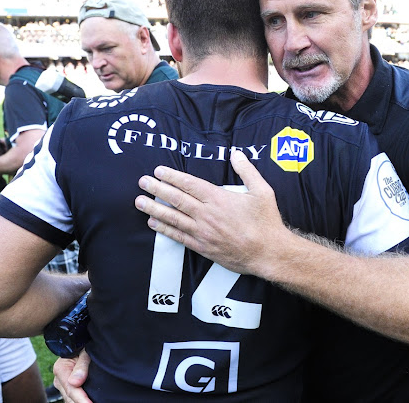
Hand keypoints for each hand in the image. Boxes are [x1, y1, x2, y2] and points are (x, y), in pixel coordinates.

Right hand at [53, 349, 91, 402]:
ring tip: (93, 402)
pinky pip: (72, 398)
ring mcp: (62, 385)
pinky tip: (89, 401)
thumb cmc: (83, 346)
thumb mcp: (84, 352)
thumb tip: (75, 382)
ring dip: (81, 402)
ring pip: (70, 400)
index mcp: (61, 369)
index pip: (71, 389)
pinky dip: (80, 400)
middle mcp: (59, 380)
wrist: (80, 344)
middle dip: (82, 402)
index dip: (82, 399)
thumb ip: (81, 366)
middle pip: (70, 398)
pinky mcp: (68, 388)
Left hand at [134, 150, 288, 276]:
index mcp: (219, 199)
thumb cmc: (267, 222)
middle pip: (176, 199)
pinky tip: (153, 223)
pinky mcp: (203, 247)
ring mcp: (203, 232)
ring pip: (173, 218)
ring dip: (154, 208)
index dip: (172, 176)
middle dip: (157, 189)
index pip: (190, 184)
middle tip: (142, 182)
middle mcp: (207, 214)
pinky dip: (164, 229)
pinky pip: (178, 236)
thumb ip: (247, 171)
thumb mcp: (262, 191)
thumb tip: (237, 154)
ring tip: (139, 201)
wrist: (268, 253)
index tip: (159, 170)